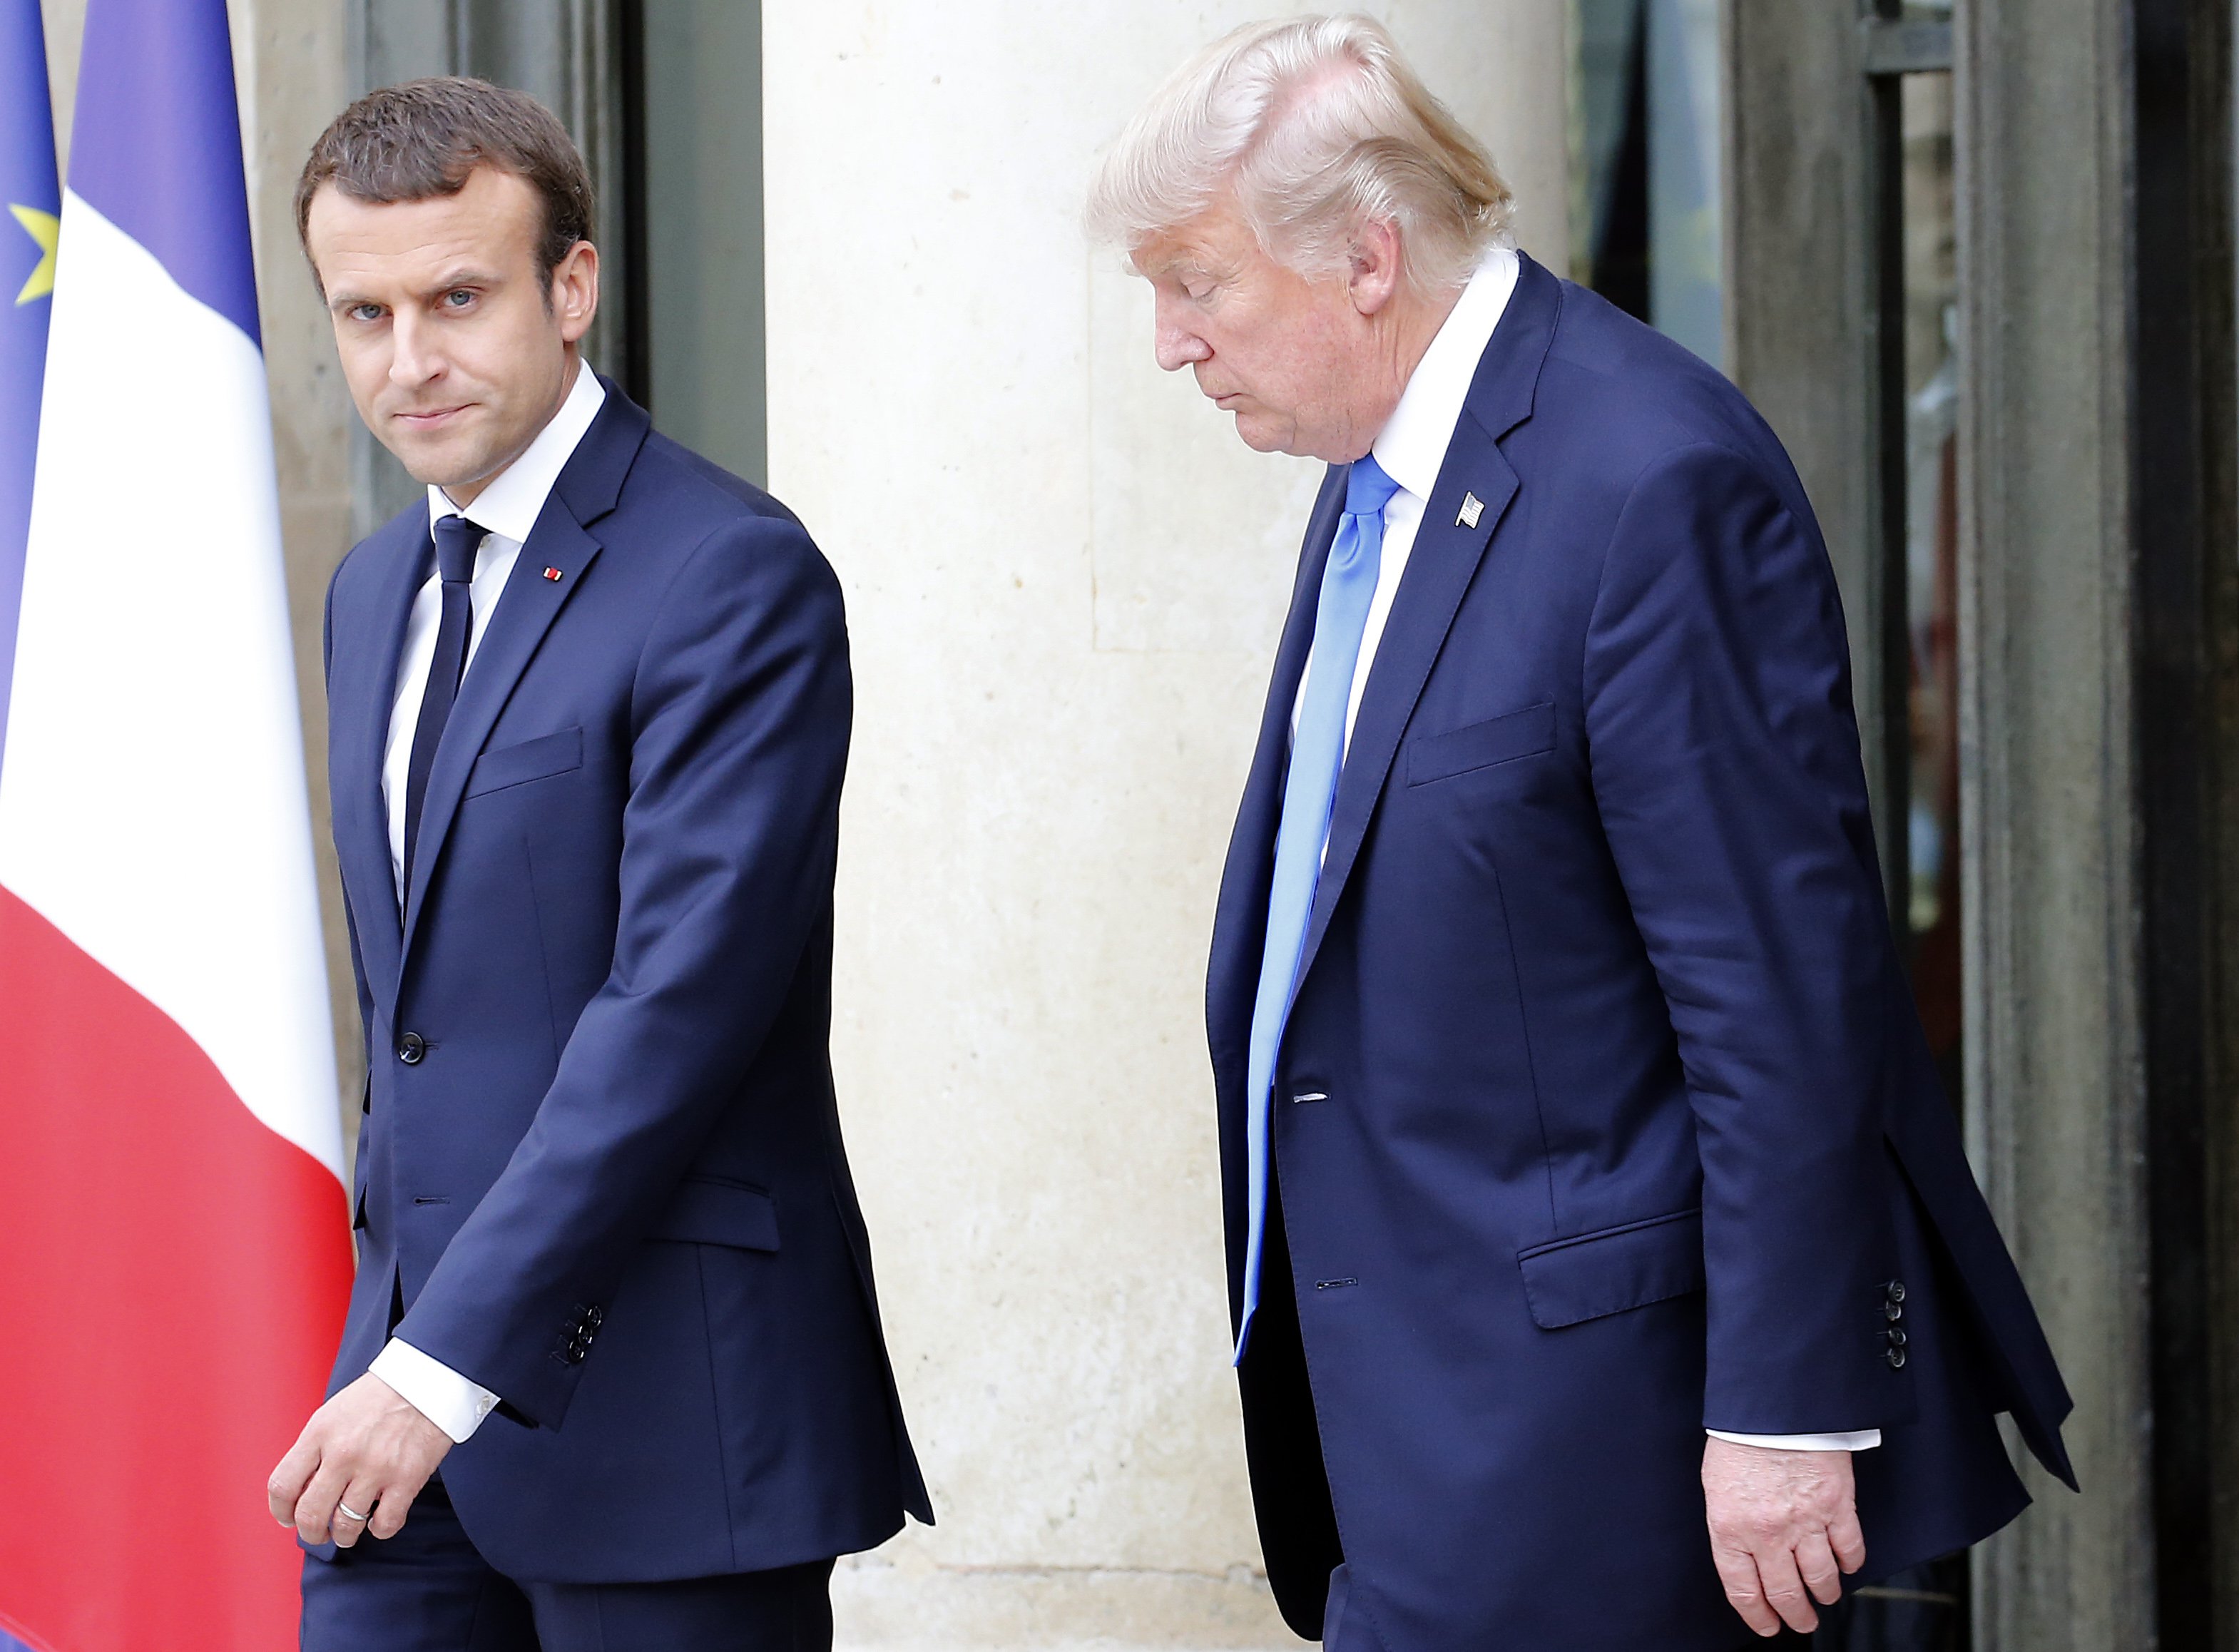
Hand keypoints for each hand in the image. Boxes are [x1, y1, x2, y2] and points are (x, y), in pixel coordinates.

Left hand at [268, 1372, 451, 1547]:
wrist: (427, 1380)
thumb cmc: (377, 1398)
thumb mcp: (332, 1414)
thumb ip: (313, 1451)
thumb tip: (300, 1493)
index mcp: (320, 1433)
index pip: (282, 1486)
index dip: (280, 1511)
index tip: (288, 1518)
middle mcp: (344, 1452)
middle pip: (310, 1514)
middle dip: (310, 1533)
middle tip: (318, 1533)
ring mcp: (376, 1467)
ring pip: (346, 1525)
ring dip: (344, 1536)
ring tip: (349, 1530)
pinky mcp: (407, 1478)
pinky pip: (385, 1523)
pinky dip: (380, 1529)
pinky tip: (380, 1519)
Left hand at [1702, 1436, 1865, 1635]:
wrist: (1772, 1403)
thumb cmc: (1739, 1440)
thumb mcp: (1717, 1487)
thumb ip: (1731, 1526)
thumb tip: (1745, 1559)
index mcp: (1730, 1528)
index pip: (1743, 1591)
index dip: (1758, 1616)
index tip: (1768, 1626)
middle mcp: (1768, 1533)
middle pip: (1786, 1594)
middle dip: (1796, 1616)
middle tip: (1802, 1622)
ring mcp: (1805, 1522)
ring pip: (1821, 1580)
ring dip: (1824, 1595)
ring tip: (1824, 1597)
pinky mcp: (1838, 1506)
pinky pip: (1850, 1550)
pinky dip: (1850, 1564)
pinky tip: (1845, 1565)